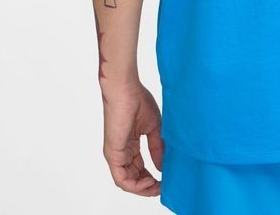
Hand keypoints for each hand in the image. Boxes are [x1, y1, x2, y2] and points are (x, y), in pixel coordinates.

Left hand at [101, 81, 164, 195]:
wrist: (125, 89)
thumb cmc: (138, 100)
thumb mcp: (153, 128)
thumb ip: (157, 148)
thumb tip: (163, 168)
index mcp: (130, 145)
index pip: (140, 169)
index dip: (152, 177)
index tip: (166, 179)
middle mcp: (122, 152)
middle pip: (134, 178)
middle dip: (149, 186)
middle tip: (163, 187)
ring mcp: (116, 154)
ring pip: (127, 182)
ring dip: (143, 189)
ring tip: (157, 186)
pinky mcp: (112, 154)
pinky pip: (121, 179)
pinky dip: (135, 185)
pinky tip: (149, 180)